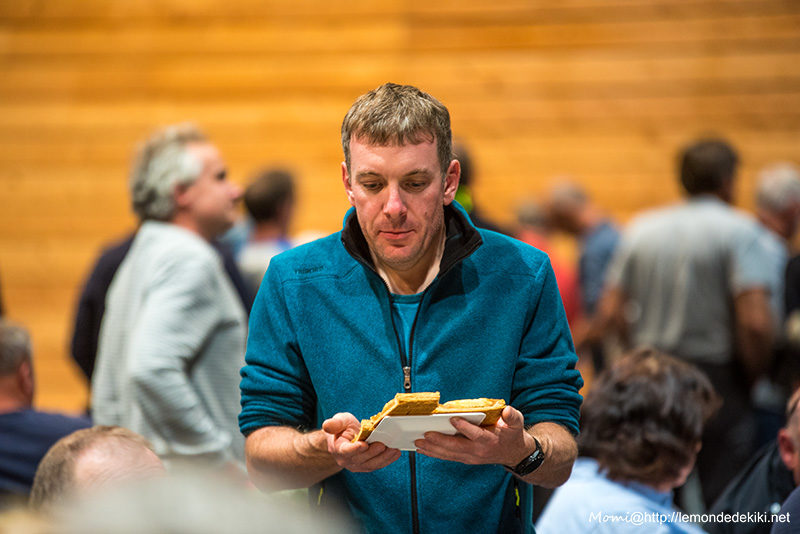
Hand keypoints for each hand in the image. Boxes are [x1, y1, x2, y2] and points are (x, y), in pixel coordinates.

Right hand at [322, 413, 401, 472]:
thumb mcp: (339, 421)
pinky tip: (395, 453)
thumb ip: (334, 424)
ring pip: (371, 464)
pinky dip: (387, 460)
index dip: (355, 449)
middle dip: (373, 452)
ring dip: (383, 458)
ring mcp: (357, 465)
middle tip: (383, 445)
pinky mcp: (367, 466)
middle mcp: (347, 460)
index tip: (364, 445)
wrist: (345, 438)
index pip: (346, 451)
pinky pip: (378, 464)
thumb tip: (327, 425)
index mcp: (339, 449)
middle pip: (361, 459)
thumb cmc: (342, 429)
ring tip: (393, 450)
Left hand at [414, 406, 534, 466]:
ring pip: (449, 454)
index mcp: (490, 440)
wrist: (514, 453)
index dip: (465, 428)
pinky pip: (448, 457)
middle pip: (457, 447)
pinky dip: (434, 453)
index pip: (476, 435)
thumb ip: (512, 417)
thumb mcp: (516, 422)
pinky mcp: (465, 458)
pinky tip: (423, 450)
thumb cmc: (512, 433)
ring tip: (418, 443)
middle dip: (440, 441)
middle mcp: (479, 451)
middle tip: (425, 435)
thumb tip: (507, 410)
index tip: (453, 419)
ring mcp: (471, 457)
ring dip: (433, 449)